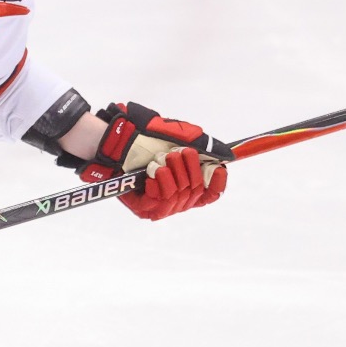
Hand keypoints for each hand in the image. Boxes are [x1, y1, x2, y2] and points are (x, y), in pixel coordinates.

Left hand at [77, 102, 229, 220]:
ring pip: (180, 195)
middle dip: (191, 168)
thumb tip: (227, 155)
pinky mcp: (144, 208)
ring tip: (161, 158)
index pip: (210, 194)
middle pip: (197, 192)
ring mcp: (159, 206)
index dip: (217, 183)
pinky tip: (154, 169)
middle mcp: (175, 199)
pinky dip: (161, 180)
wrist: (118, 143)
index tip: (217, 167)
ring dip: (174, 171)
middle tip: (178, 153)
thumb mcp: (180, 138)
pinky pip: (163, 199)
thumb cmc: (148, 139)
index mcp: (185, 185)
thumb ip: (204, 146)